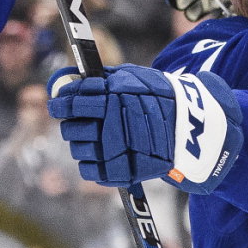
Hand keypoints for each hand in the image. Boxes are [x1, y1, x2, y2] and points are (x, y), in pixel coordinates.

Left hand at [47, 65, 241, 192]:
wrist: (191, 127)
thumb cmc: (158, 97)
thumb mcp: (132, 77)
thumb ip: (99, 78)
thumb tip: (64, 75)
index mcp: (113, 98)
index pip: (72, 102)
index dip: (59, 102)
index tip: (56, 103)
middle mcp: (112, 125)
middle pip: (70, 127)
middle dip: (72, 123)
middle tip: (81, 121)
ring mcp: (116, 151)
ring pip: (78, 149)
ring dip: (83, 142)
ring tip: (98, 137)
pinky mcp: (120, 172)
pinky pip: (89, 170)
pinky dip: (91, 162)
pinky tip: (103, 153)